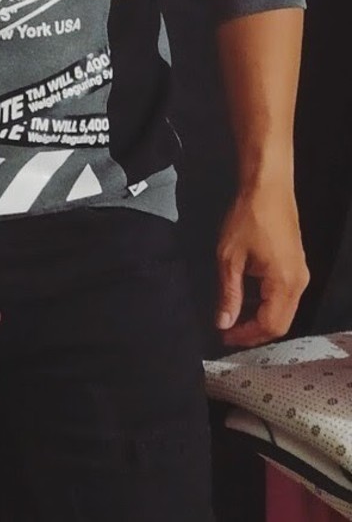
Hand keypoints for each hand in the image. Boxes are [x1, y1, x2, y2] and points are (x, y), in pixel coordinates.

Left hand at [215, 182, 308, 347]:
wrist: (268, 186)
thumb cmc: (248, 217)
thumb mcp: (230, 257)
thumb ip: (229, 294)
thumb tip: (224, 323)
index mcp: (285, 284)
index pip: (270, 326)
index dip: (246, 336)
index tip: (223, 336)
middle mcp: (299, 283)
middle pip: (280, 323)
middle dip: (253, 331)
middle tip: (227, 331)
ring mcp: (300, 274)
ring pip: (283, 310)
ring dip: (259, 317)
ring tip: (232, 316)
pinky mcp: (296, 265)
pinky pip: (284, 295)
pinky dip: (265, 302)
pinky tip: (246, 297)